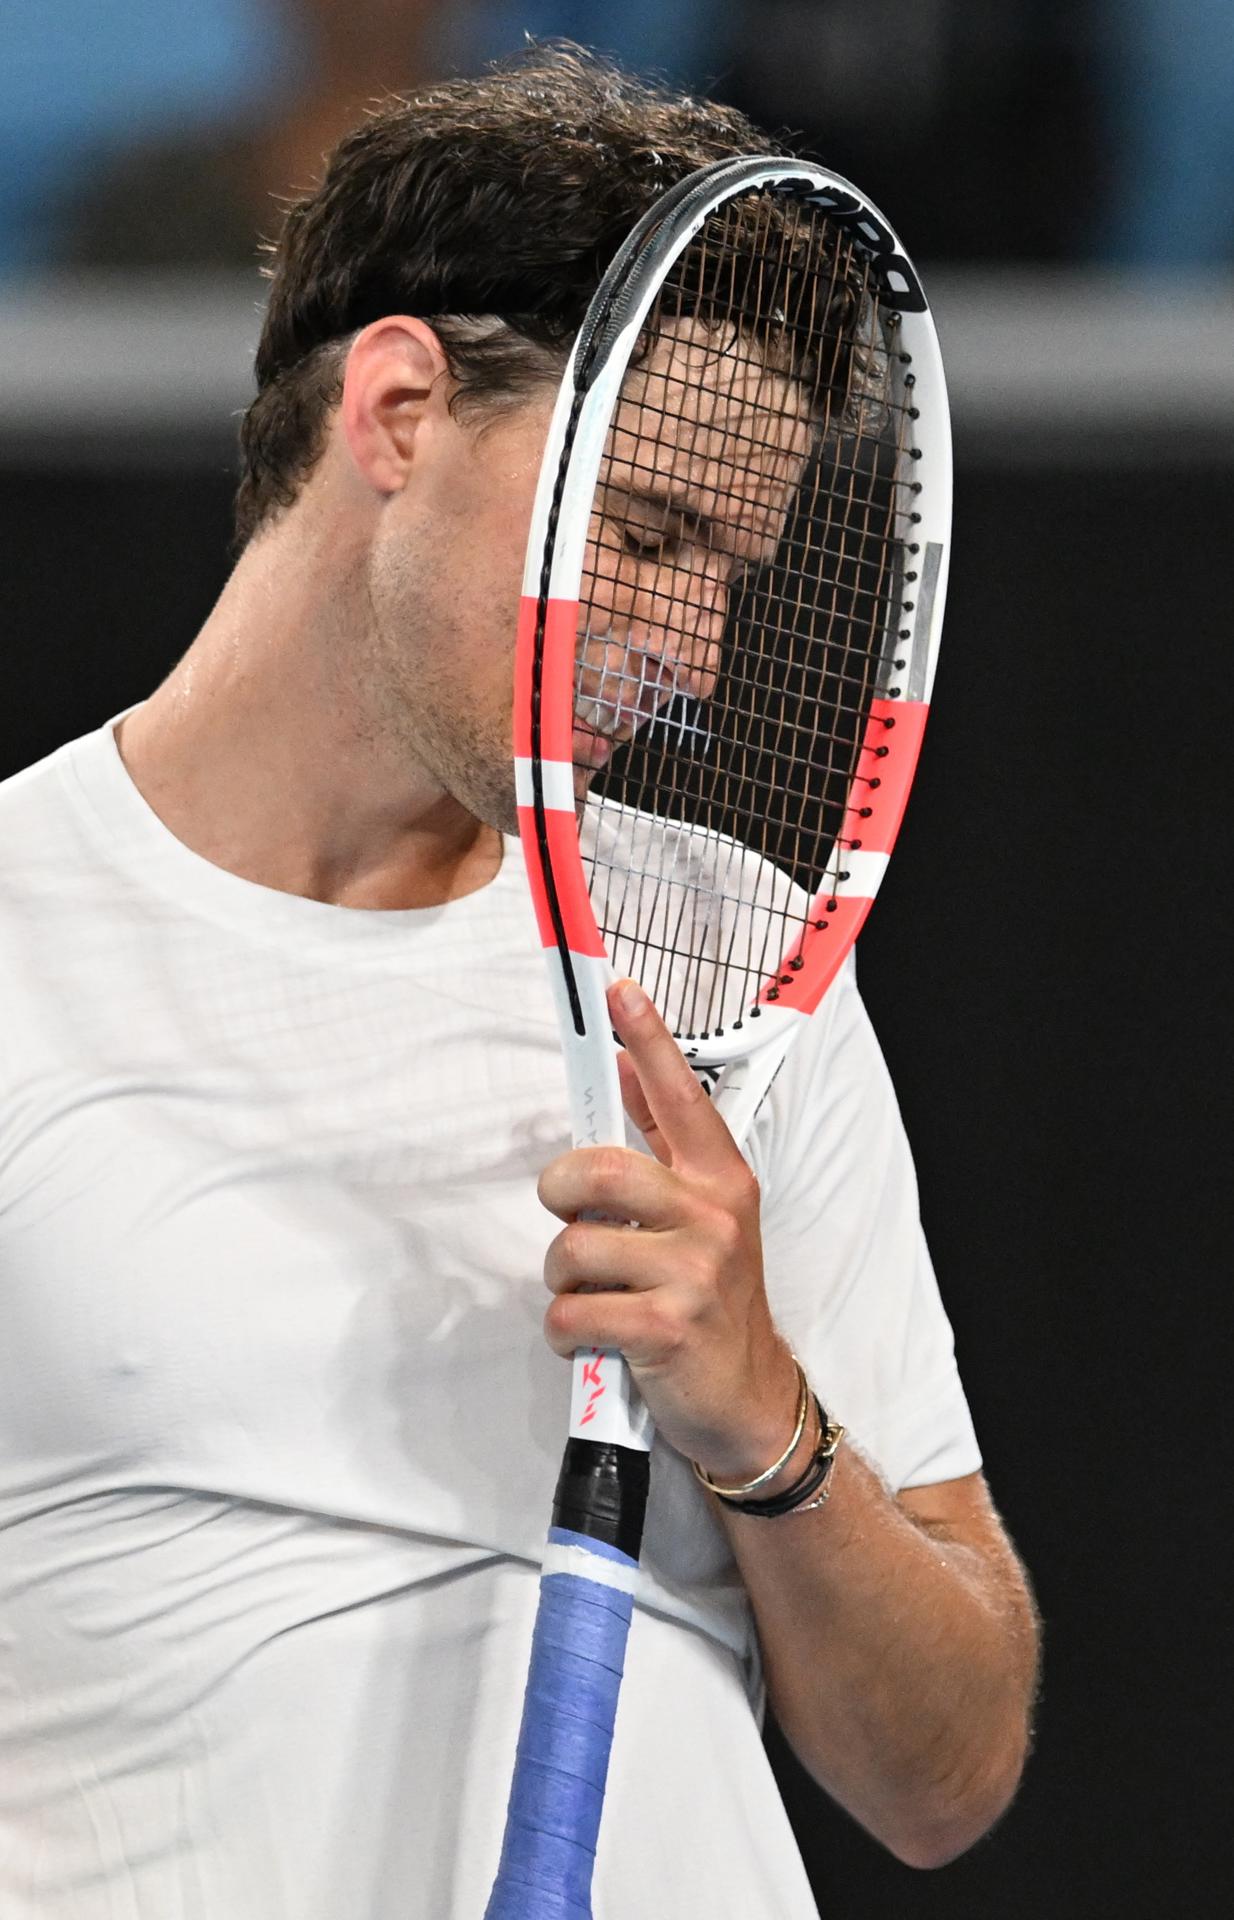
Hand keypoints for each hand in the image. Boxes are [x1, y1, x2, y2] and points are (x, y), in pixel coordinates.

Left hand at [539, 977, 799, 1480]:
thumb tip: (631, 1075)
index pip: (679, 1095)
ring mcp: (693, 1271)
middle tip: (571, 1219)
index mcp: (721, 1180)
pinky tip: (596, 1338)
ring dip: (563, 1280)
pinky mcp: (666, 1326)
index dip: (647, 1039)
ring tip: (596, 1295)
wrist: (749, 1398)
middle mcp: (713, 1216)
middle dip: (559, 1194)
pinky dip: (566, 1331)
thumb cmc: (714, 1304)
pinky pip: (571, 1311)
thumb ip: (666, 1150)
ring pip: (572, 1247)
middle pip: (596, 1170)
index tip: (618, 992)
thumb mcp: (706, 1217)